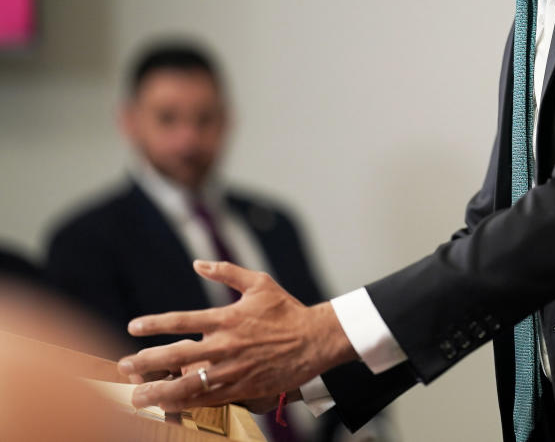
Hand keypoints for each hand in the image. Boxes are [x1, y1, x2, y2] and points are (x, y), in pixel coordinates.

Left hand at [117, 260, 355, 412]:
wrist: (315, 340)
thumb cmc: (287, 310)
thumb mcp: (260, 283)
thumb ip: (227, 272)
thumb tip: (199, 264)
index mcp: (227, 318)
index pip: (182, 321)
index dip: (154, 324)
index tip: (133, 327)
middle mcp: (225, 345)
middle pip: (176, 356)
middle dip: (145, 361)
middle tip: (123, 365)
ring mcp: (232, 370)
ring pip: (188, 384)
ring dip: (159, 391)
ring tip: (136, 397)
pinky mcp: (242, 388)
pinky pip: (209, 399)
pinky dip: (187, 403)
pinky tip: (170, 406)